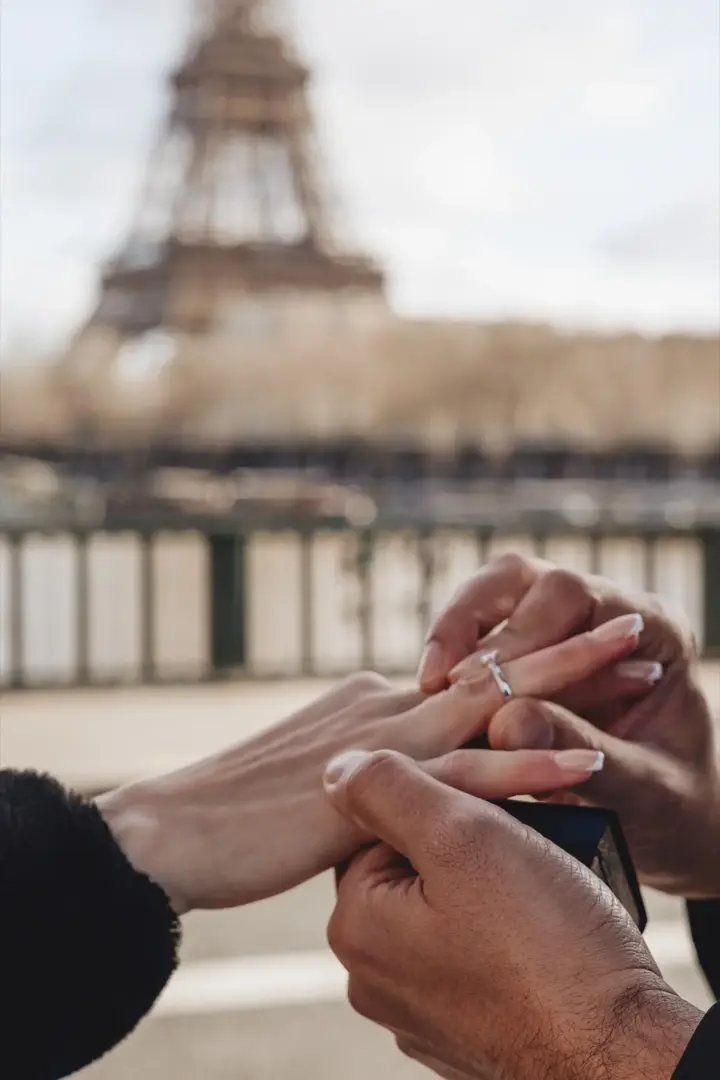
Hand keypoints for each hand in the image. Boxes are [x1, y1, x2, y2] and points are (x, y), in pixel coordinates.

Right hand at [98, 614, 639, 913]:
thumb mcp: (312, 777)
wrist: (173, 831)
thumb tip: (390, 778)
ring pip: (497, 700)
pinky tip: (587, 758)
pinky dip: (533, 763)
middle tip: (638, 629)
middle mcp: (386, 700)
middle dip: (571, 646)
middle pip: (496, 665)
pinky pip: (471, 773)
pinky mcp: (379, 785)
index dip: (531, 662)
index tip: (588, 655)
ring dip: (573, 679)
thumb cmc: (233, 813)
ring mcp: (384, 737)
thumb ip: (363, 767)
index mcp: (373, 697)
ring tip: (641, 660)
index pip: (468, 672)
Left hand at [326, 750, 701, 1079]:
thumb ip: (390, 788)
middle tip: (530, 838)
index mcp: (357, 927)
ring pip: (453, 904)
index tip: (498, 800)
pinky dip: (513, 929)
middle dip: (472, 838)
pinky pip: (482, 951)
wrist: (621, 1052)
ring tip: (548, 876)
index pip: (381, 822)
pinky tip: (551, 927)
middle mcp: (376, 977)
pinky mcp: (473, 1029)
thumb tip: (338, 768)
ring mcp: (424, 1009)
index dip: (443, 795)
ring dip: (497, 879)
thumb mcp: (461, 834)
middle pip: (416, 863)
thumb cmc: (546, 942)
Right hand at [418, 553, 719, 896]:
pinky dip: (453, 659)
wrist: (681, 828)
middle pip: (522, 578)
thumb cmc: (676, 814)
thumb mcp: (641, 791)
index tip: (470, 681)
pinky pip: (481, 632)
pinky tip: (431, 697)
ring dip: (454, 635)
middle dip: (470, 621)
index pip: (570, 597)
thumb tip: (505, 723)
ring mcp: (568, 626)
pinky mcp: (534, 652)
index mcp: (653, 628)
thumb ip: (578, 748)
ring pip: (493, 595)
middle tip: (436, 679)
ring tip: (426, 685)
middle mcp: (608, 611)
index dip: (514, 635)